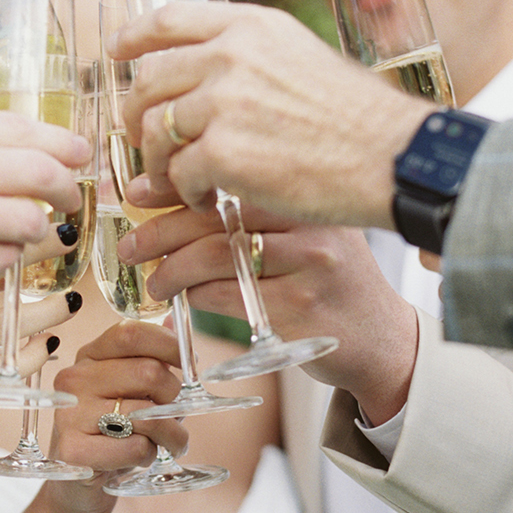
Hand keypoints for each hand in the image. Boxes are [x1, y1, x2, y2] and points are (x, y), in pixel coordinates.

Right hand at [0, 108, 89, 329]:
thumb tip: (14, 143)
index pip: (22, 128)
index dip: (62, 142)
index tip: (80, 154)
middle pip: (41, 170)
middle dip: (68, 186)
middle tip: (75, 197)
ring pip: (31, 220)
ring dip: (39, 227)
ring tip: (30, 231)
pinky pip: (7, 260)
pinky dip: (8, 258)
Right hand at [41, 322, 189, 512]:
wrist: (79, 486)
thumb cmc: (114, 432)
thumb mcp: (134, 391)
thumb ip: (152, 358)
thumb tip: (172, 322)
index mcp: (89, 356)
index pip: (130, 333)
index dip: (169, 345)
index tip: (189, 363)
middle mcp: (74, 379)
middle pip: (148, 372)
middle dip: (175, 398)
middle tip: (177, 415)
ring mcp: (69, 414)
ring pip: (147, 415)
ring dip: (171, 434)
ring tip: (168, 443)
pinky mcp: (71, 450)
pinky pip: (135, 448)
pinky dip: (149, 455)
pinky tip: (140, 457)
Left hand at [111, 1, 424, 224]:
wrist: (390, 157)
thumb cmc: (355, 117)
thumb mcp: (301, 56)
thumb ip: (251, 56)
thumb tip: (207, 69)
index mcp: (250, 26)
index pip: (169, 18)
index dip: (134, 36)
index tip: (117, 52)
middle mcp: (231, 55)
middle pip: (150, 80)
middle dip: (138, 115)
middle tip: (145, 141)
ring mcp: (223, 102)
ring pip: (157, 132)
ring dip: (161, 162)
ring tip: (181, 182)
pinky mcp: (223, 152)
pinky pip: (179, 173)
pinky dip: (186, 192)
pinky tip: (208, 201)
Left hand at [120, 205, 418, 423]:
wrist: (382, 336)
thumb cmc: (332, 277)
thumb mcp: (306, 227)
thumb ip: (253, 209)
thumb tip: (169, 187)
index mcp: (305, 193)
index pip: (226, 176)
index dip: (173, 182)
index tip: (137, 192)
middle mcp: (310, 223)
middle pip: (214, 217)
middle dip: (159, 231)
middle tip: (130, 245)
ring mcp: (307, 267)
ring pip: (213, 258)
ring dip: (170, 271)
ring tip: (153, 281)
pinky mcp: (298, 311)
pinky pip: (225, 298)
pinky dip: (194, 298)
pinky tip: (184, 300)